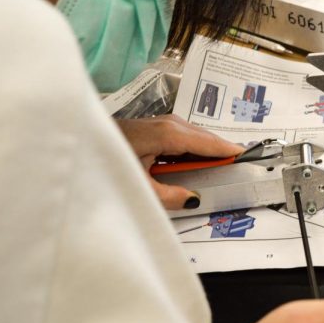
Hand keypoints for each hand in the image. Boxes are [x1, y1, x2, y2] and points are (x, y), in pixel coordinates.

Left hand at [116, 114, 242, 209]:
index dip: (227, 151)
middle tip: (240, 162)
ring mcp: (158, 123)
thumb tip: (193, 199)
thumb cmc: (105, 161)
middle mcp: (167, 124)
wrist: (75, 140)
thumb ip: (169, 196)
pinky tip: (193, 160)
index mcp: (168, 135)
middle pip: (202, 136)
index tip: (248, 156)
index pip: (207, 143)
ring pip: (192, 134)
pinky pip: (180, 136)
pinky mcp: (151, 127)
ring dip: (205, 148)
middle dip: (220, 149)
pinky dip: (191, 147)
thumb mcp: (139, 186)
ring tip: (221, 163)